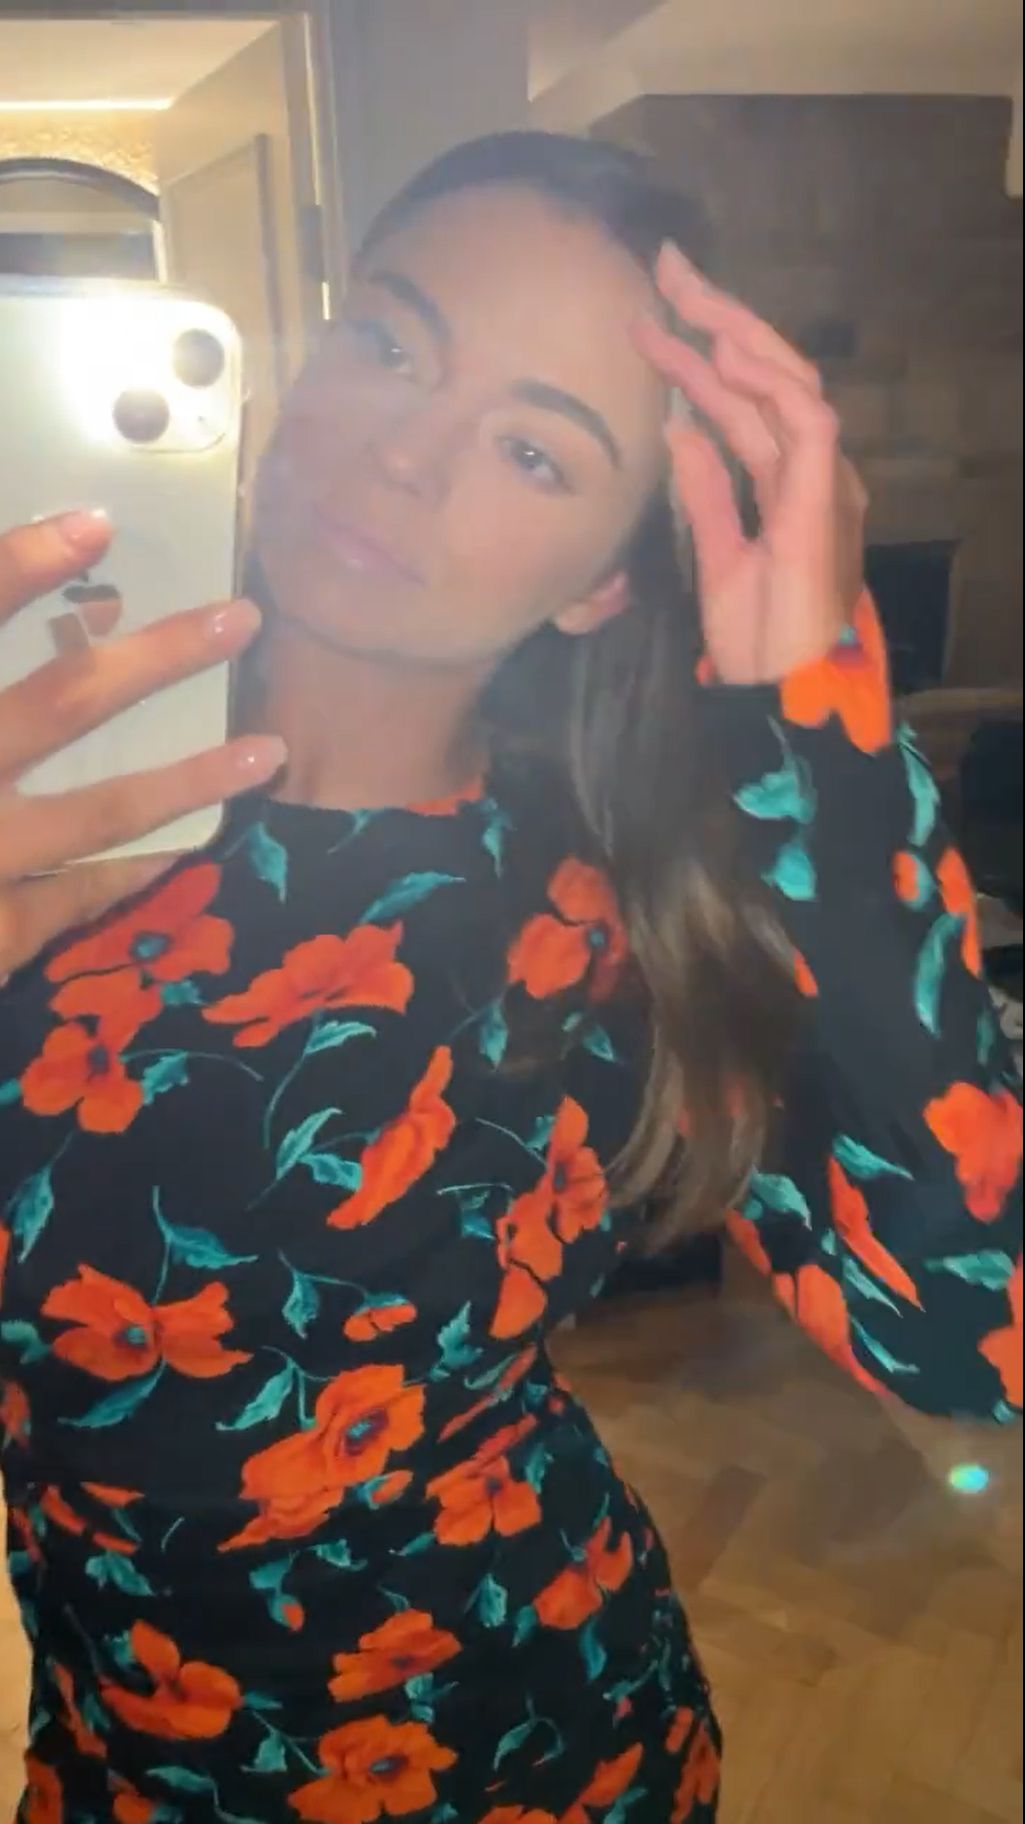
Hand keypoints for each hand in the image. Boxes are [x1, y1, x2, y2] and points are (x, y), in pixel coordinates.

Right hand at [0, 511, 284, 980]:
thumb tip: (49, 574)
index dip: (17, 569)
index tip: (93, 526)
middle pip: (58, 704)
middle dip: (155, 658)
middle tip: (240, 619)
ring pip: (97, 811)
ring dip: (190, 778)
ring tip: (267, 752)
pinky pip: (77, 895)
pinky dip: (134, 868)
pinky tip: (194, 843)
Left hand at [635, 242, 866, 685]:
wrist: (783, 689)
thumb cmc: (757, 639)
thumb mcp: (718, 555)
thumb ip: (707, 492)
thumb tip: (679, 432)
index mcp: (787, 483)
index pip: (743, 402)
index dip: (699, 358)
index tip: (650, 319)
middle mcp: (810, 470)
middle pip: (767, 374)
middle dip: (718, 317)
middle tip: (665, 268)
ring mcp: (822, 479)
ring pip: (788, 380)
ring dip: (735, 333)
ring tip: (684, 295)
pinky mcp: (823, 496)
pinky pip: (803, 419)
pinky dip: (766, 382)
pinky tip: (723, 352)